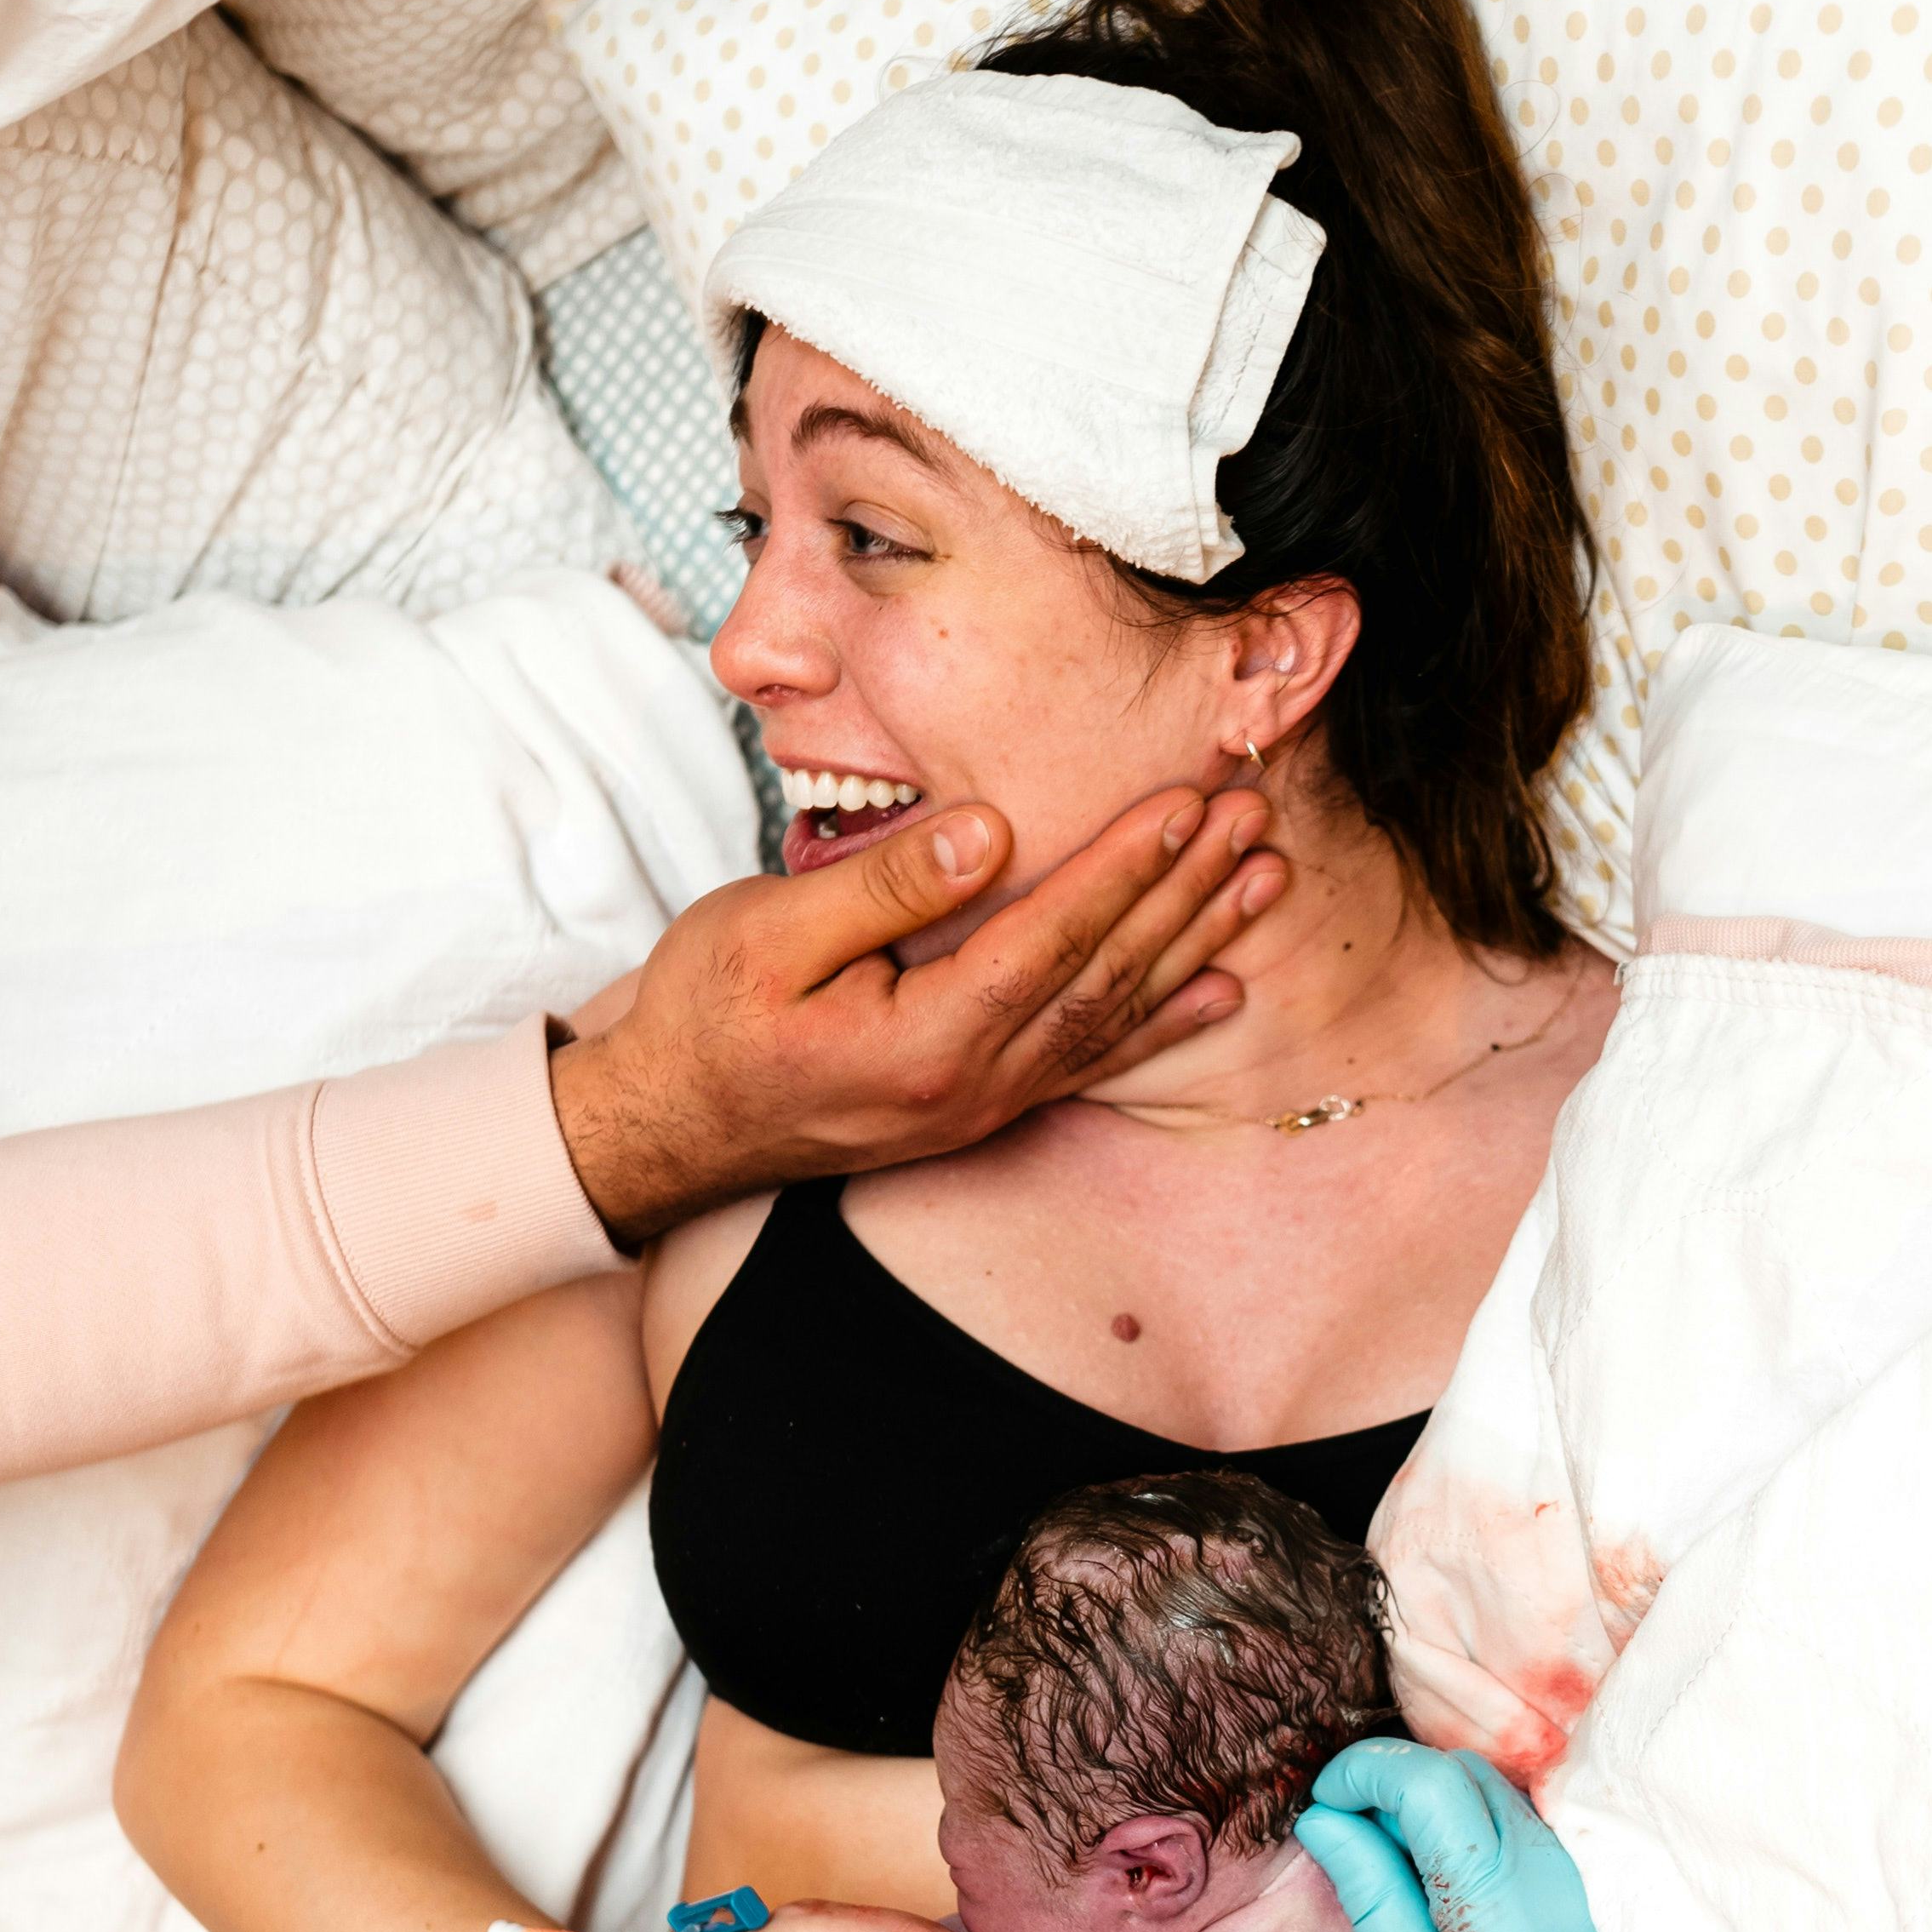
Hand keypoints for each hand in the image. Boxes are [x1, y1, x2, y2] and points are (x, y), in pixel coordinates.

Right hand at [552, 786, 1281, 1244]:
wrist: (670, 1129)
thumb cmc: (703, 1020)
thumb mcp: (765, 935)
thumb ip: (882, 885)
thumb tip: (987, 832)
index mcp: (922, 1041)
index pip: (1049, 941)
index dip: (1123, 868)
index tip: (1183, 802)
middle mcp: (971, 1086)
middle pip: (1104, 978)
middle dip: (1184, 893)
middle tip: (1254, 821)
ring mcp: (983, 1105)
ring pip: (1113, 1019)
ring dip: (1193, 944)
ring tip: (1262, 881)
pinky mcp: (982, 1109)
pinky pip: (1091, 1062)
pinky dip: (1163, 1021)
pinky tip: (1219, 986)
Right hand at [1295, 1741, 1776, 1931]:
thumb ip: (1375, 1903)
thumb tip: (1326, 1821)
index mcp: (1506, 1908)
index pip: (1432, 1780)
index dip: (1365, 1770)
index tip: (1326, 1802)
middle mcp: (1566, 1878)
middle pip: (1471, 1773)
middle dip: (1400, 1782)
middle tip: (1353, 1835)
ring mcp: (1601, 1885)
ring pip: (1511, 1795)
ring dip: (1446, 1806)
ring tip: (1402, 1865)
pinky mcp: (1619, 1900)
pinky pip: (1545, 1829)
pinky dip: (1490, 1833)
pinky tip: (1461, 1889)